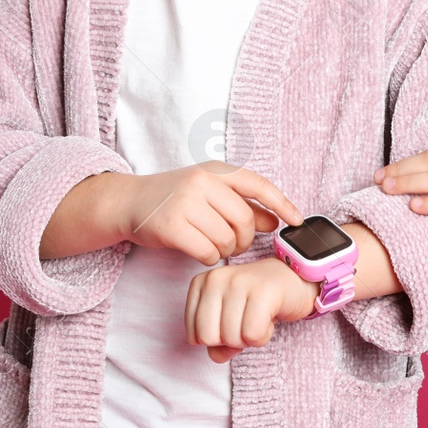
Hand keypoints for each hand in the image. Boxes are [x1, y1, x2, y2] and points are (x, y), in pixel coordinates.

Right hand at [117, 162, 303, 264]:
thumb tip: (277, 221)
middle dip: (245, 239)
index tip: (298, 220)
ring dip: (226, 250)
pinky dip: (209, 258)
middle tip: (235, 244)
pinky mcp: (171, 227)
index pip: (258, 184)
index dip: (282, 203)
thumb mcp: (210, 194)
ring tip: (214, 245)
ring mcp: (185, 203)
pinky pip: (207, 252)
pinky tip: (200, 251)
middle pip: (245, 220)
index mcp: (215, 170)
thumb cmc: (175, 199)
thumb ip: (244, 205)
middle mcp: (201, 181)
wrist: (128, 202)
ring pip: (227, 239)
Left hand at [185, 257, 319, 362]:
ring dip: (249, 338)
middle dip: (230, 340)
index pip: (194, 335)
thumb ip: (216, 344)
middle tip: (246, 323)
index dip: (216, 339)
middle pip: (209, 338)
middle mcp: (216, 278)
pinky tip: (269, 319)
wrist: (295, 278)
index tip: (233, 322)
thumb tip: (218, 355)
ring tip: (259, 317)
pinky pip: (252, 335)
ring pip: (231, 338)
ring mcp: (238, 282)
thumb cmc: (257, 302)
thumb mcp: (229, 320)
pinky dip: (263, 337)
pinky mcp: (262, 291)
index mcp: (201, 283)